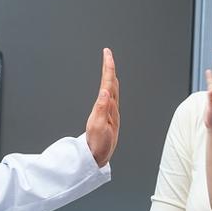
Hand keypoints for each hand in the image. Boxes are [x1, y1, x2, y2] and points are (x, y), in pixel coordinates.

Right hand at [85, 48, 119, 166]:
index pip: (109, 82)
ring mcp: (110, 111)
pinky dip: (109, 86)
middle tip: (107, 54)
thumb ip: (101, 108)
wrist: (98, 157)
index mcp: (109, 107)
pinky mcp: (107, 115)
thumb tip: (105, 91)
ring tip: (108, 64)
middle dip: (109, 67)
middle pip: (112, 82)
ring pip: (113, 88)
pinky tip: (109, 86)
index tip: (107, 53)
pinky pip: (110, 96)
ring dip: (110, 75)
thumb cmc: (98, 144)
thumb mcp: (99, 127)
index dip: (108, 67)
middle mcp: (111, 107)